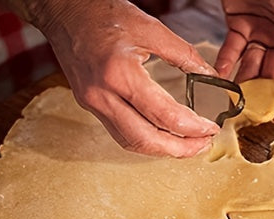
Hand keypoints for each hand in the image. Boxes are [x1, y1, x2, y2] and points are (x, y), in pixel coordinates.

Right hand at [20, 0, 219, 156]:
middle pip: (147, 140)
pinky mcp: (90, 106)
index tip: (210, 128)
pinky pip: (121, 134)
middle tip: (203, 145)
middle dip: (180, 150)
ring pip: (133, 143)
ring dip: (163, 150)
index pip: (164, 115)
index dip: (192, 128)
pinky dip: (146, 140)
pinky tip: (163, 136)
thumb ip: (184, 54)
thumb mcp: (149, 27)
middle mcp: (103, 95)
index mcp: (120, 73)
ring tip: (188, 145)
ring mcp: (94, 104)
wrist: (63, 11)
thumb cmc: (101, 13)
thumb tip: (210, 76)